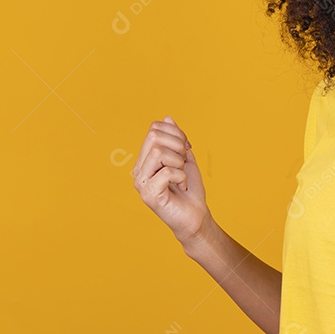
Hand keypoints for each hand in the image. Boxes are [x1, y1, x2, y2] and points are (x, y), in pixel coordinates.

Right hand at [132, 116, 210, 243]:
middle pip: (154, 136)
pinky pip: (167, 172)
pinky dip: (182, 177)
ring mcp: (141, 182)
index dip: (175, 133)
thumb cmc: (189, 189)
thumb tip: (166, 117)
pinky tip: (181, 187)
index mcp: (145, 159)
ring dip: (179, 162)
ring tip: (182, 176)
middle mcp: (139, 169)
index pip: (154, 129)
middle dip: (177, 146)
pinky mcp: (148, 195)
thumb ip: (176, 139)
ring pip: (159, 152)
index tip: (185, 148)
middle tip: (183, 163)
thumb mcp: (185, 158)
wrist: (195, 216)